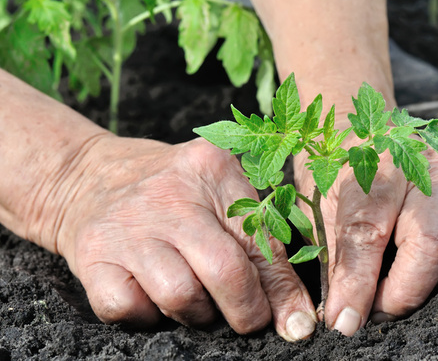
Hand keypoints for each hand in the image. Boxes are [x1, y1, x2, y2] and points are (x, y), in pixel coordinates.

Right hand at [54, 136, 316, 340]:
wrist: (86, 175)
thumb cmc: (170, 190)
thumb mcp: (217, 191)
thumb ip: (258, 238)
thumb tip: (294, 312)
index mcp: (213, 169)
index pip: (261, 239)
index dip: (282, 290)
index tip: (296, 324)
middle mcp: (170, 194)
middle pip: (225, 270)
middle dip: (246, 311)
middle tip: (248, 319)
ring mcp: (127, 225)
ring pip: (180, 297)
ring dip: (196, 314)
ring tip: (196, 300)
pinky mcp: (92, 255)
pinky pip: (128, 309)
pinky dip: (147, 316)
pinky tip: (152, 297)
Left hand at [293, 132, 437, 335]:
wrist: (371, 129)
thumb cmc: (342, 168)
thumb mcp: (322, 204)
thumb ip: (336, 257)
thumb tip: (344, 317)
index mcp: (374, 163)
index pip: (368, 230)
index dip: (357, 283)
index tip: (346, 320)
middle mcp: (425, 165)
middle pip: (434, 242)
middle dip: (406, 292)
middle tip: (378, 309)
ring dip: (436, 283)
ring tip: (405, 282)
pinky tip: (435, 267)